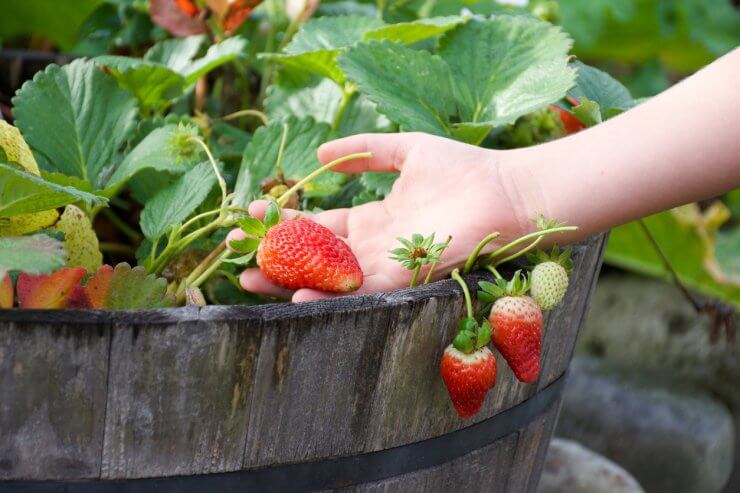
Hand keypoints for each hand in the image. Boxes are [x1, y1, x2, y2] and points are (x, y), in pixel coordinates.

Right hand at [231, 132, 541, 301]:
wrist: (505, 192)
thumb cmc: (462, 170)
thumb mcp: (405, 149)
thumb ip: (365, 149)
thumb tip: (321, 154)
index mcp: (372, 219)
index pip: (318, 223)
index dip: (285, 219)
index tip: (253, 211)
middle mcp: (374, 246)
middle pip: (314, 254)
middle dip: (274, 254)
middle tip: (235, 251)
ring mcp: (386, 265)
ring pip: (328, 276)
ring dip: (288, 279)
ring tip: (248, 278)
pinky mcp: (404, 277)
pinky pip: (360, 291)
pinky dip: (328, 293)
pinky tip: (296, 291)